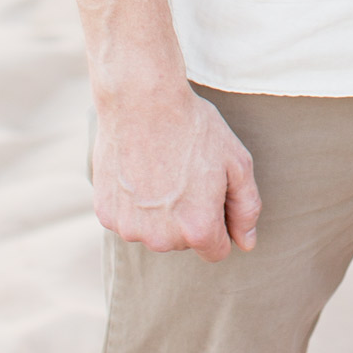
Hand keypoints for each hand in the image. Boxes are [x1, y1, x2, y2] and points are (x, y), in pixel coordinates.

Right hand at [91, 85, 260, 259]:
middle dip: (191, 215)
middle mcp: (162, 238)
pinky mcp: (105, 214)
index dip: (220, 221)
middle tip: (187, 173)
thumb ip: (246, 208)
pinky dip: (134, 202)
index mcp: (198, 228)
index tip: (212, 192)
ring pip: (154, 232)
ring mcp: (130, 228)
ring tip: (162, 169)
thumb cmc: (194, 129)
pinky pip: (128, 218)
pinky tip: (139, 170)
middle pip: (184, 242)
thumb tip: (247, 243)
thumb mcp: (237, 162)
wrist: (142, 101)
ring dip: (160, 212)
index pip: (216, 250)